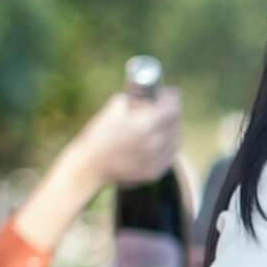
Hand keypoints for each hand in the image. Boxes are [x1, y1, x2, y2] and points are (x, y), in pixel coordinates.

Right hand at [66, 88, 181, 189]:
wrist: (91, 166)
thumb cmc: (100, 134)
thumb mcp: (116, 108)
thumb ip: (138, 100)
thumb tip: (155, 94)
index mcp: (144, 125)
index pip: (172, 108)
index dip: (172, 98)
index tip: (170, 93)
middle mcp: (154, 144)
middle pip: (175, 123)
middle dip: (172, 112)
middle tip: (167, 105)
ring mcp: (156, 160)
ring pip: (175, 139)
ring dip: (172, 128)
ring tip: (164, 121)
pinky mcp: (155, 172)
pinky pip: (170, 154)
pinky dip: (168, 144)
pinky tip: (162, 138)